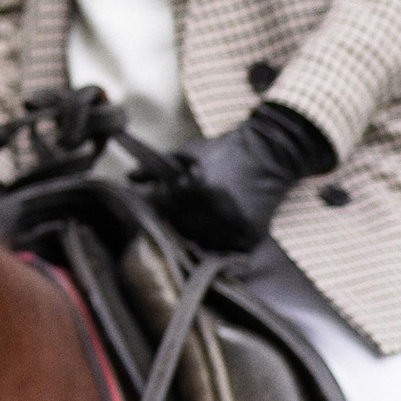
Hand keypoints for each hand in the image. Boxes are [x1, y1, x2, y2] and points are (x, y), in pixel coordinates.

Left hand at [152, 102, 334, 252]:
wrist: (270, 153)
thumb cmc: (225, 150)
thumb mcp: (189, 153)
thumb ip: (157, 168)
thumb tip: (129, 178)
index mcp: (195, 188)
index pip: (162, 208)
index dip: (157, 205)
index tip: (159, 202)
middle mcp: (214, 210)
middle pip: (178, 228)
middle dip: (174, 221)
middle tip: (179, 213)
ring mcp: (234, 226)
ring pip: (200, 242)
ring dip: (194, 235)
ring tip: (198, 221)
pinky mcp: (250, 235)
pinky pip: (225, 250)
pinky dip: (218, 244)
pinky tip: (216, 230)